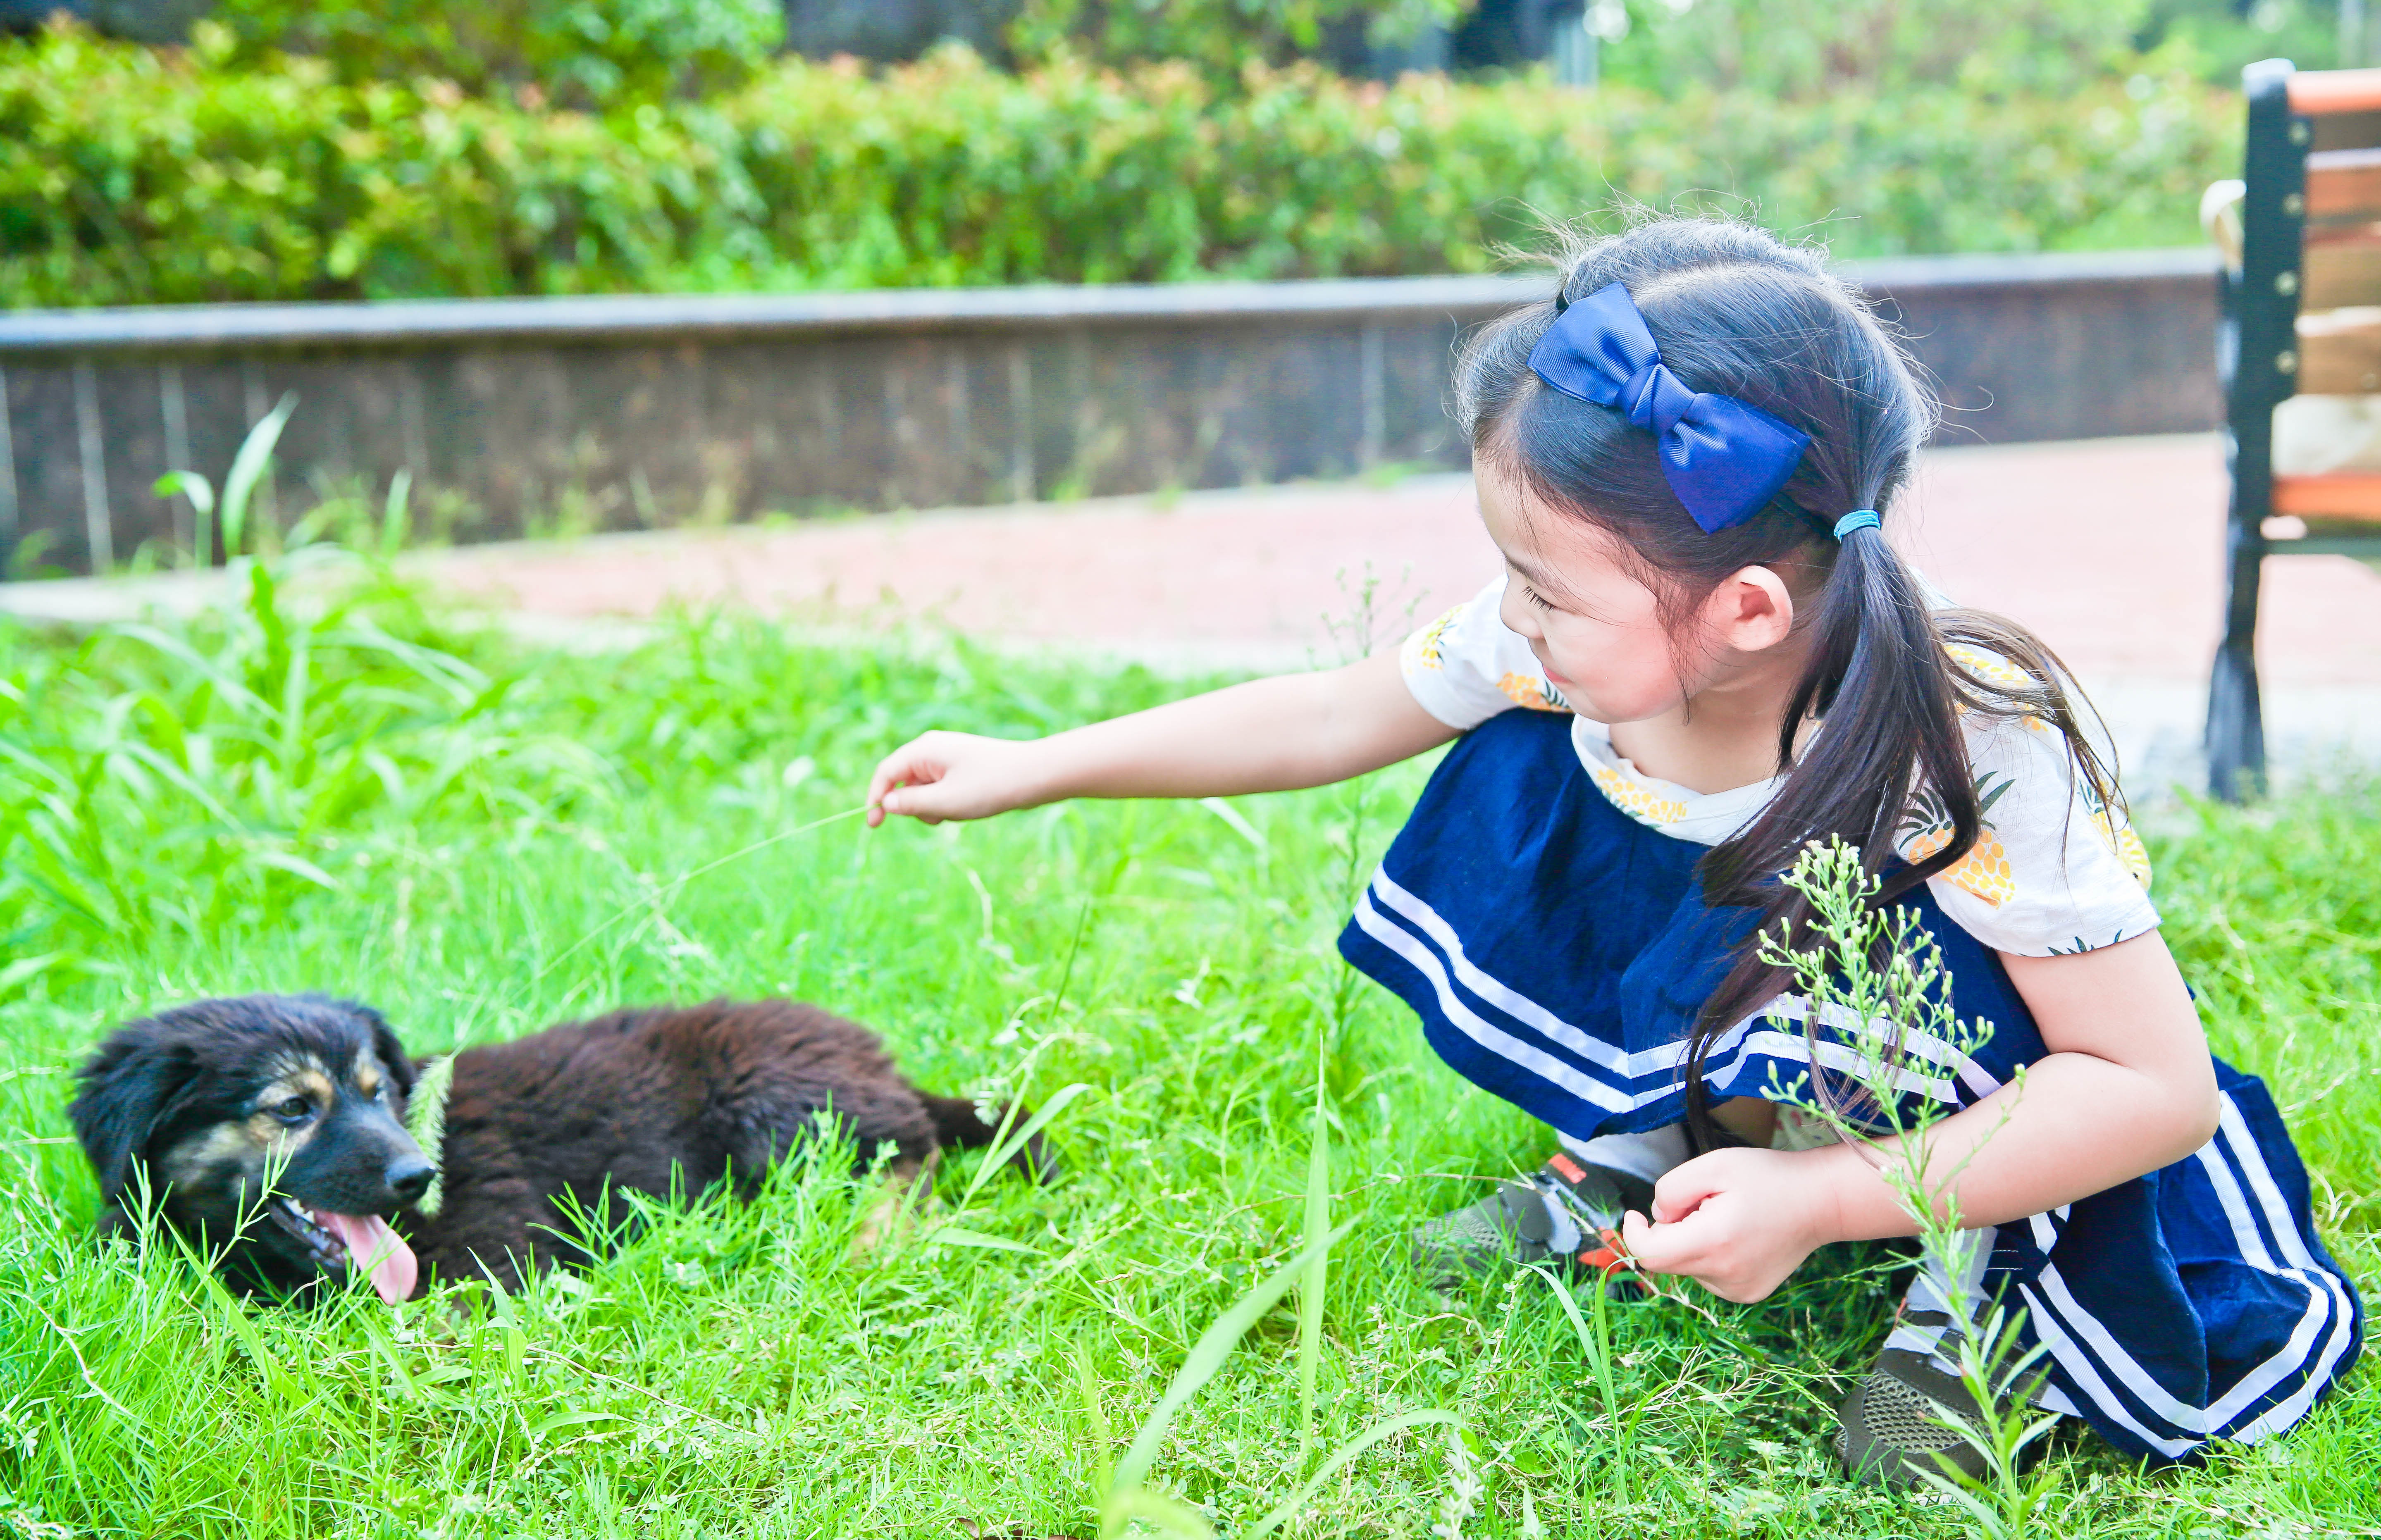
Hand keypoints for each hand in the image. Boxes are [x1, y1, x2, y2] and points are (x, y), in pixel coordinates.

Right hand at [866, 731, 1051, 826]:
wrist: (1035, 775)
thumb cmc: (990, 786)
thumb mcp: (945, 801)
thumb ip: (911, 803)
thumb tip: (887, 803)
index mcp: (924, 749)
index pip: (886, 772)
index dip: (876, 798)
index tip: (873, 825)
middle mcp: (932, 748)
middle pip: (904, 782)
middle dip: (915, 805)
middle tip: (941, 815)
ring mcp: (948, 757)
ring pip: (923, 789)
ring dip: (934, 807)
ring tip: (961, 809)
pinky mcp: (961, 767)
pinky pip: (941, 789)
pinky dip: (948, 803)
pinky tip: (969, 806)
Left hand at [1618, 1146, 1838, 1303]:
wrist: (1820, 1202)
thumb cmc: (1767, 1177)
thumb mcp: (1713, 1165)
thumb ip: (1671, 1190)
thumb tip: (1658, 1218)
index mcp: (1714, 1242)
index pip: (1650, 1255)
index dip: (1634, 1234)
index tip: (1635, 1213)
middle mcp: (1725, 1275)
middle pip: (1667, 1259)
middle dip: (1670, 1229)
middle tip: (1702, 1203)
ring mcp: (1738, 1289)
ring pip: (1687, 1266)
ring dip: (1691, 1241)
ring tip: (1726, 1217)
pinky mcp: (1747, 1293)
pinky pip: (1708, 1274)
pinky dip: (1709, 1254)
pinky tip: (1736, 1235)